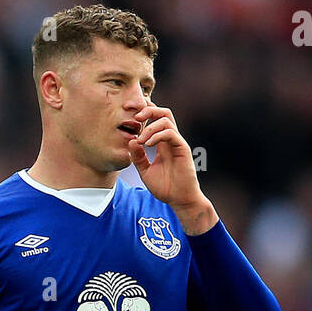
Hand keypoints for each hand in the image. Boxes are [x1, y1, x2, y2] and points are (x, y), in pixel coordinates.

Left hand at [128, 104, 217, 234]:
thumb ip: (138, 157)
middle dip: (148, 110)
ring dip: (150, 127)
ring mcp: (177, 142)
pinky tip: (148, 145)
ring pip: (166, 119)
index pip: (155, 119)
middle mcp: (170, 139)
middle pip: (163, 112)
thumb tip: (131, 141)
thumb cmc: (165, 188)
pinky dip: (157, 135)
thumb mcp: (145, 172)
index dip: (143, 111)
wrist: (180, 200)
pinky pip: (170, 133)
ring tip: (141, 141)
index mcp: (162, 142)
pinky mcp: (183, 148)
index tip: (129, 112)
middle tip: (135, 117)